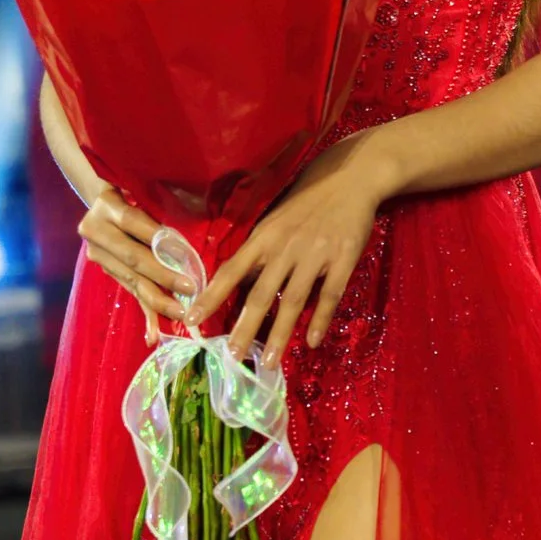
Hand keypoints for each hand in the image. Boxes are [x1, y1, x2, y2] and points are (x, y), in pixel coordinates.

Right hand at [77, 187, 186, 326]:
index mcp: (106, 204)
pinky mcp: (106, 270)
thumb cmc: (133, 190)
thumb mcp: (140, 189)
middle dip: (163, 275)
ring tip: (180, 313)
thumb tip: (187, 235)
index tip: (185, 254)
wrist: (103, 201)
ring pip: (131, 279)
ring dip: (158, 299)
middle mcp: (94, 230)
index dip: (158, 238)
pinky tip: (152, 335)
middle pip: (132, 256)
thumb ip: (158, 205)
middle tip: (190, 289)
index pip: (133, 221)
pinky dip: (145, 314)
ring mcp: (97, 253)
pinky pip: (130, 292)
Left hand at [201, 136, 391, 362]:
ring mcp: (315, 255)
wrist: (349, 178)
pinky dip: (320, 320)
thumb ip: (258, 252)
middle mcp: (285, 248)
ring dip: (280, 334)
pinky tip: (312, 341)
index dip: (210, 296)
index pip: (230, 271)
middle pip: (261, 294)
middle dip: (245, 327)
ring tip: (270, 361)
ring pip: (294, 301)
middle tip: (232, 356)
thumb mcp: (274, 222)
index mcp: (264, 237)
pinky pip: (329, 295)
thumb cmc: (305, 202)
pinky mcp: (343, 259)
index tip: (191, 319)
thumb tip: (236, 285)